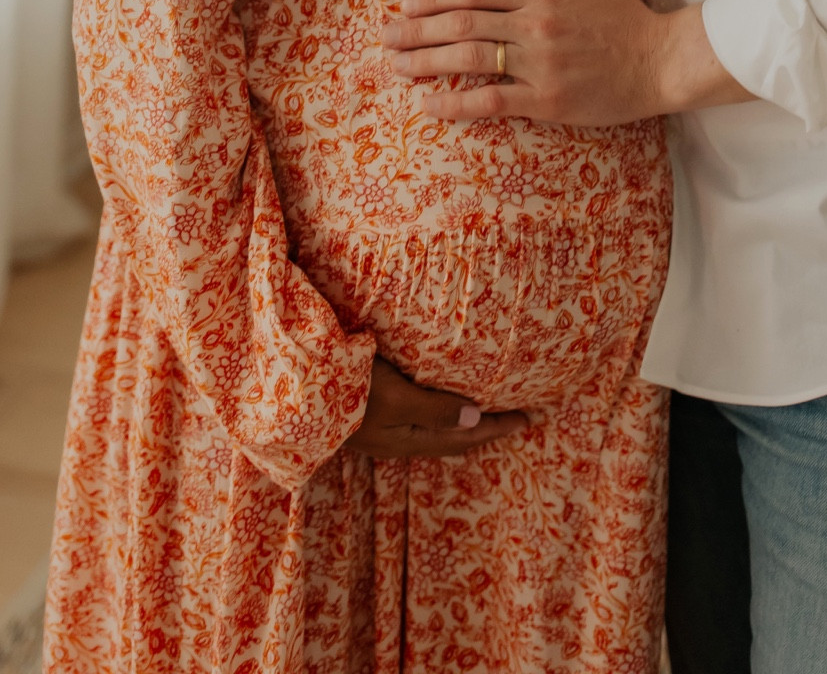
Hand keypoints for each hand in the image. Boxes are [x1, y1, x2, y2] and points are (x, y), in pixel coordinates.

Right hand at [345, 357, 529, 457]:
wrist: (292, 392)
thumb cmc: (346, 387)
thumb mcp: (393, 398)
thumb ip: (434, 410)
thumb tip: (476, 420)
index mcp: (408, 438)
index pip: (466, 437)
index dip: (500, 426)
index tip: (534, 416)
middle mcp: (399, 438)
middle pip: (455, 438)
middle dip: (488, 427)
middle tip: (519, 414)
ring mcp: (383, 429)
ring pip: (437, 430)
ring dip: (465, 422)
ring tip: (487, 409)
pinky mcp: (371, 413)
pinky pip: (420, 418)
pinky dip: (442, 412)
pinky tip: (440, 399)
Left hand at [383, 0, 751, 123]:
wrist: (659, 60)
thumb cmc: (622, 14)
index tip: (406, 2)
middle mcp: (533, 25)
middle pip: (461, 24)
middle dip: (417, 30)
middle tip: (387, 36)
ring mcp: (539, 64)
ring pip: (469, 60)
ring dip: (426, 62)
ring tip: (398, 66)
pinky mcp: (547, 99)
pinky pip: (492, 101)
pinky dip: (457, 104)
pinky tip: (431, 106)